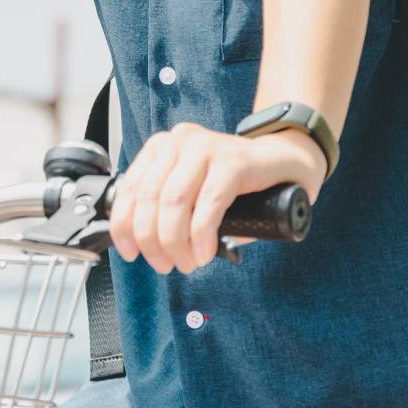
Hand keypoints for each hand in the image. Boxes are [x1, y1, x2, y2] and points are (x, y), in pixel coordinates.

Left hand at [108, 124, 328, 274]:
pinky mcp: (234, 161)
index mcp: (161, 148)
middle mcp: (179, 142)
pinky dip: (202, 235)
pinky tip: (204, 252)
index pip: (129, 188)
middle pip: (150, 198)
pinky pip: (208, 204)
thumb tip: (146, 244)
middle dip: (152, 241)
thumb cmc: (236, 183)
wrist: (284, 163)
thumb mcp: (192, 193)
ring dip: (175, 242)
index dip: (124, 225)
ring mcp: (207, 147)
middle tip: (165, 264)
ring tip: (186, 262)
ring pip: (174, 201)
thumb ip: (168, 209)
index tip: (129, 252)